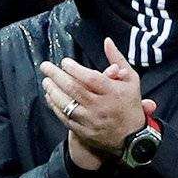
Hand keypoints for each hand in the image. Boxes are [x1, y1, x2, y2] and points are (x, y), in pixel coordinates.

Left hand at [40, 38, 151, 164]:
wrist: (132, 137)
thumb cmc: (129, 103)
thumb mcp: (131, 80)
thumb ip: (118, 59)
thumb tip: (107, 41)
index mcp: (113, 92)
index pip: (91, 79)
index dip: (75, 69)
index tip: (64, 62)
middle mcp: (102, 106)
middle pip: (75, 89)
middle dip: (57, 76)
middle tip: (46, 66)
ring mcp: (92, 120)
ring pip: (67, 104)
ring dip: (53, 91)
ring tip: (46, 80)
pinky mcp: (84, 132)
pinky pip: (66, 118)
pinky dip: (55, 107)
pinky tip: (50, 96)